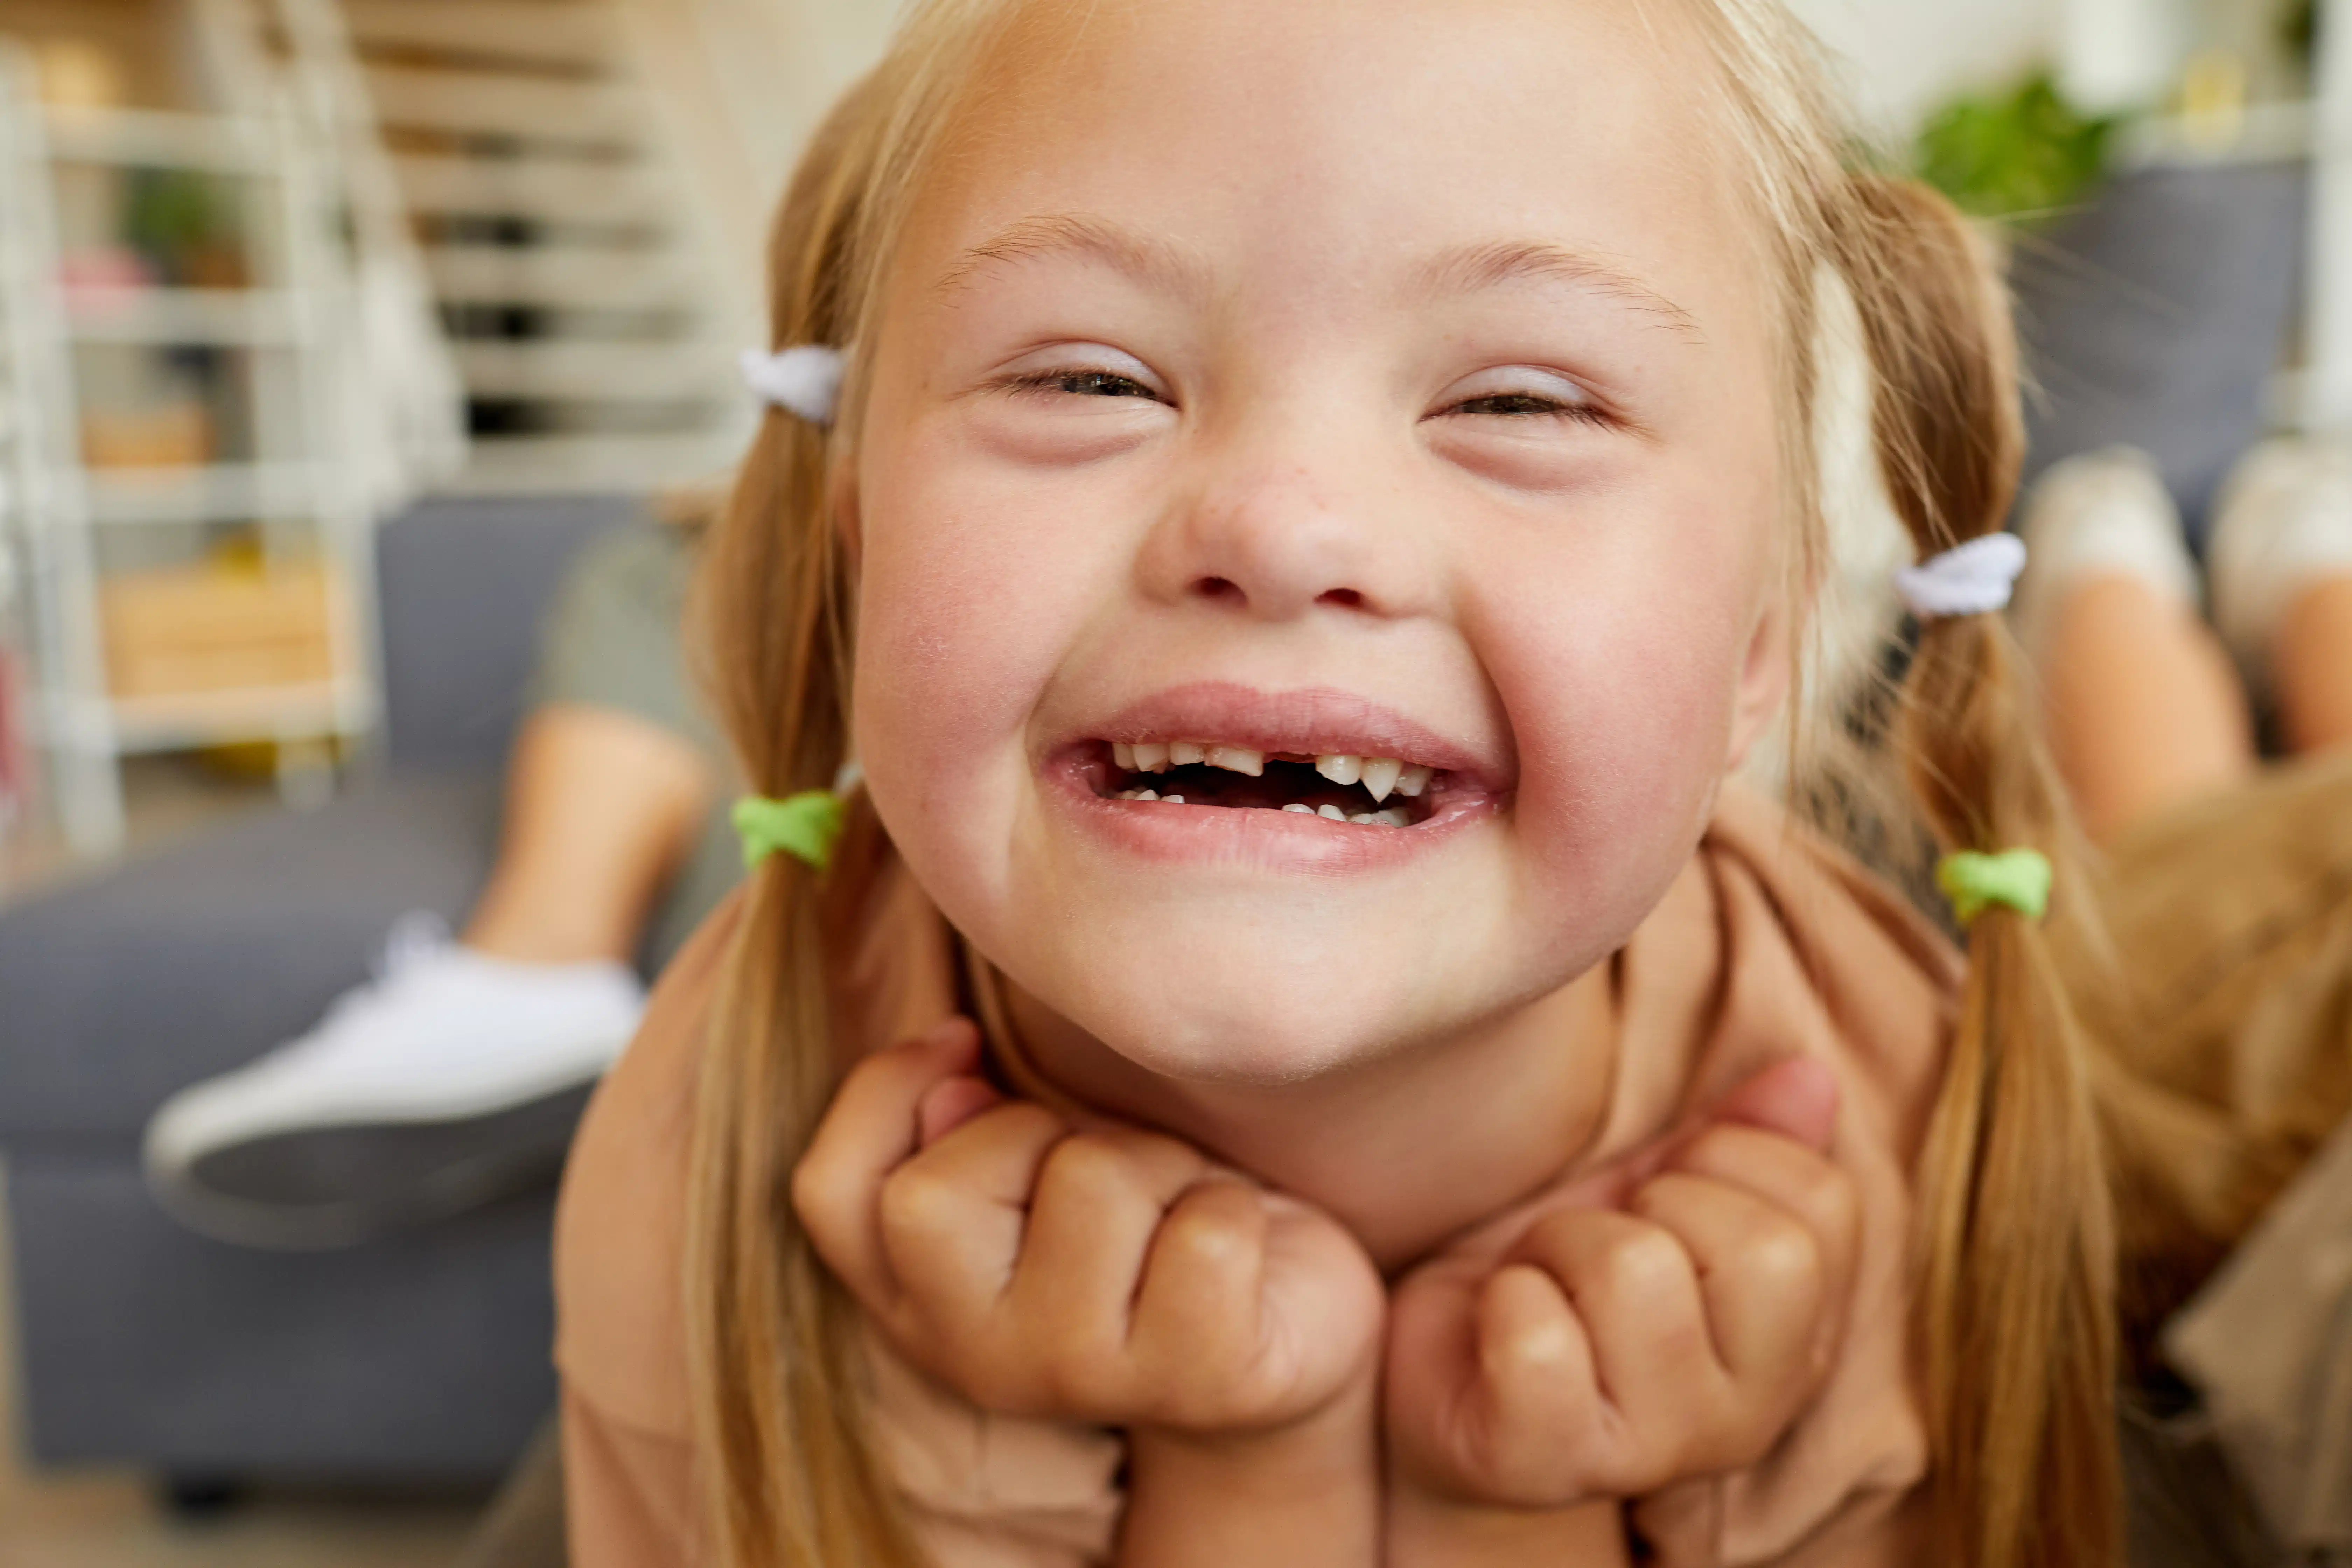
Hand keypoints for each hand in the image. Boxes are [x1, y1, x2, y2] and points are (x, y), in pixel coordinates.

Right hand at [791, 1018, 1386, 1439]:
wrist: (1275, 1327)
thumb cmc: (1139, 1221)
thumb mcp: (1036, 1157)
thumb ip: (962, 1124)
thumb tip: (950, 1077)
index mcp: (914, 1297)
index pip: (831, 1193)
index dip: (882, 1093)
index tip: (963, 1043)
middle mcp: (976, 1354)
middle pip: (937, 1194)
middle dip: (1033, 1132)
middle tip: (1097, 1171)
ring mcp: (1081, 1377)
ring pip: (1092, 1182)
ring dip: (1153, 1162)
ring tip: (1171, 1208)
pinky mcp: (1197, 1380)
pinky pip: (1208, 1231)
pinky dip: (1233, 1207)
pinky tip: (1234, 1251)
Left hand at [1384, 1058, 1859, 1510]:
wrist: (1444, 1366)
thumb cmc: (1562, 1274)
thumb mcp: (1650, 1191)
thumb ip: (1739, 1141)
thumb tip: (1809, 1077)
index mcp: (1796, 1344)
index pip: (1826, 1205)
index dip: (1726, 1156)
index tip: (1663, 1191)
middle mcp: (1748, 1415)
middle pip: (1762, 1250)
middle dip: (1652, 1203)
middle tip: (1595, 1243)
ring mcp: (1655, 1454)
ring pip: (1636, 1271)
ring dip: (1560, 1245)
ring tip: (1544, 1280)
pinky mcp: (1546, 1463)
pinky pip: (1539, 1340)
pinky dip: (1504, 1300)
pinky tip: (1499, 1324)